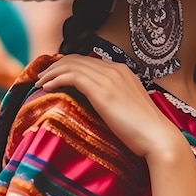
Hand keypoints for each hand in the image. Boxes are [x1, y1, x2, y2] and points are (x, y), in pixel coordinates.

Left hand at [35, 55, 183, 159]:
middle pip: (77, 58)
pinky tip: (46, 88)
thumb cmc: (143, 130)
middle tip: (41, 76)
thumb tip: (96, 104)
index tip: (54, 74)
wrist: (157, 137)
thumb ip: (112, 98)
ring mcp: (108, 78)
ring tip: (39, 82)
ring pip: (71, 64)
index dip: (68, 65)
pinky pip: (71, 76)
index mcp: (122, 70)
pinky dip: (56, 79)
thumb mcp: (127, 107)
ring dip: (51, 72)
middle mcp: (114, 69)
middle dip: (56, 65)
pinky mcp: (101, 90)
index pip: (88, 60)